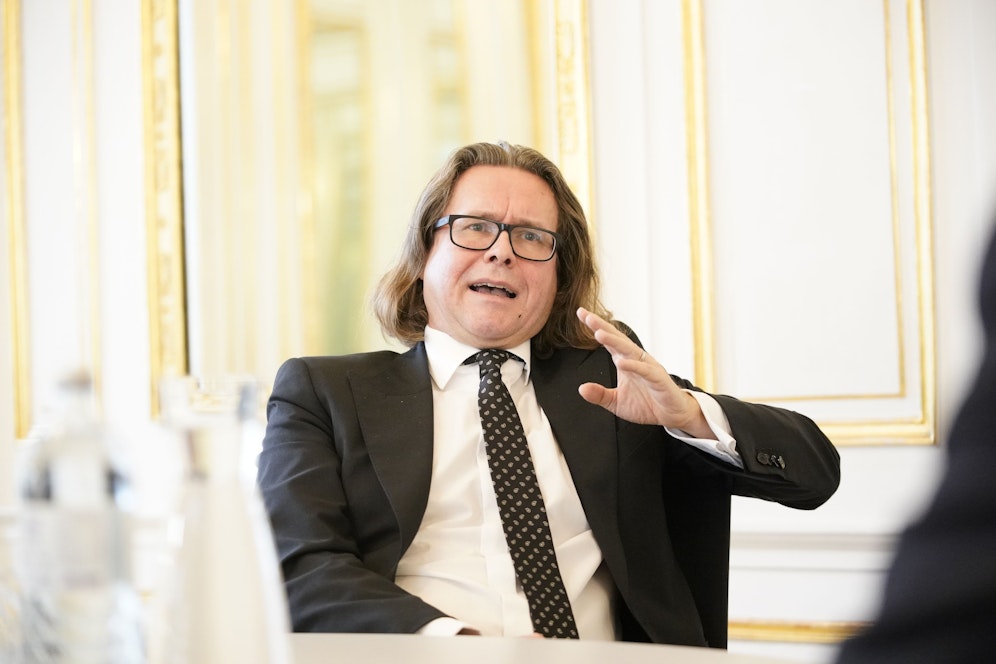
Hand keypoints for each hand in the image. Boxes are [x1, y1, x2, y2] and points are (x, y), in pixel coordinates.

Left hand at [576, 307, 713, 438]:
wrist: (672, 414)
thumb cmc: (647, 404)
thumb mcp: (617, 402)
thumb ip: (600, 395)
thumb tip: (581, 389)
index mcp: (625, 361)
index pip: (609, 341)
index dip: (596, 327)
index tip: (581, 313)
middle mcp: (636, 359)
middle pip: (617, 340)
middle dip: (602, 327)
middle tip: (587, 317)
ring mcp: (648, 367)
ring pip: (630, 350)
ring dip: (615, 341)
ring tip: (599, 334)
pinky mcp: (658, 379)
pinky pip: (645, 370)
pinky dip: (633, 366)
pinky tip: (620, 362)